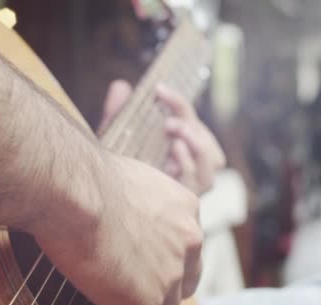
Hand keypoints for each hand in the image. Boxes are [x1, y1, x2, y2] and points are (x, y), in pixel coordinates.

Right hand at [33, 154, 201, 304]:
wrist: (78, 193)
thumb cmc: (87, 178)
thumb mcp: (128, 179)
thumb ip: (138, 202)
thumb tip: (118, 211)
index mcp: (185, 207)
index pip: (184, 244)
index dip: (161, 256)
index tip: (140, 261)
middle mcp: (189, 241)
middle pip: (185, 278)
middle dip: (161, 285)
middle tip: (131, 286)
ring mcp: (171, 274)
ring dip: (138, 303)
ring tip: (108, 296)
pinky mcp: (147, 303)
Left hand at [99, 80, 225, 194]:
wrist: (107, 201)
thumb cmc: (117, 168)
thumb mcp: (115, 139)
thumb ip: (117, 114)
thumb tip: (120, 86)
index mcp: (181, 143)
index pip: (190, 118)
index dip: (177, 102)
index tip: (158, 88)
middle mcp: (192, 162)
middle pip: (206, 137)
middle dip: (190, 125)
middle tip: (168, 121)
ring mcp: (194, 182)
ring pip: (213, 159)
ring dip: (195, 143)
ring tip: (173, 135)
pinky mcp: (187, 198)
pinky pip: (198, 181)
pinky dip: (188, 165)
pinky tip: (172, 155)